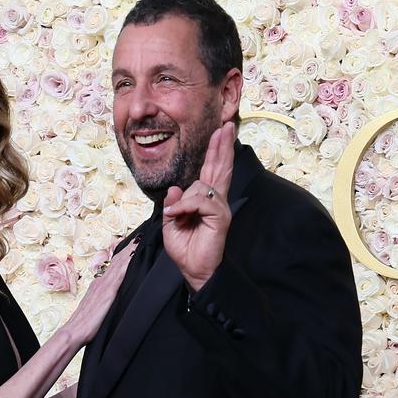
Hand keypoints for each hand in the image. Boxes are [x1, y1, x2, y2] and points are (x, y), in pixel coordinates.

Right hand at [63, 238, 138, 344]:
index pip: (114, 267)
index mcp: (99, 285)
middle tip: (140, 236)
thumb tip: (111, 298)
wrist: (75, 330)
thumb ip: (104, 301)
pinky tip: (135, 254)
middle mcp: (101, 281)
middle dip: (128, 248)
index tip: (132, 246)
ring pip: (119, 263)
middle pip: (117, 261)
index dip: (123, 256)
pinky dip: (128, 261)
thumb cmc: (84, 325)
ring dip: (130, 250)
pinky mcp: (109, 291)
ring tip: (140, 239)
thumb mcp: (96, 310)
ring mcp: (104, 284)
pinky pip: (120, 272)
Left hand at [160, 121, 234, 293]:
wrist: (195, 272)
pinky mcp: (220, 217)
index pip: (211, 171)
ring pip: (202, 186)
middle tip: (227, 126)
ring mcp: (219, 208)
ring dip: (184, 201)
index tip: (219, 133)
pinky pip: (201, 200)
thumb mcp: (171, 224)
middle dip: (222, 146)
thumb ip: (173, 204)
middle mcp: (215, 200)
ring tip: (175, 216)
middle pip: (220, 168)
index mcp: (205, 200)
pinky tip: (178, 215)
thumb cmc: (186, 250)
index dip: (215, 152)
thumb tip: (175, 189)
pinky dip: (186, 206)